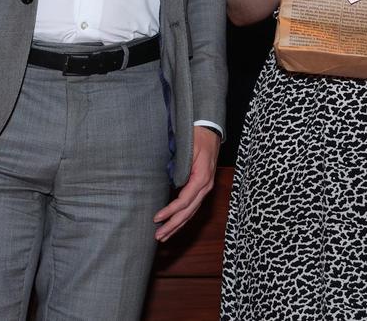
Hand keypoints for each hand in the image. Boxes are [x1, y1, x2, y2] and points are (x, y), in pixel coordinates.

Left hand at [153, 126, 220, 241]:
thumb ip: (181, 168)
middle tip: (158, 236)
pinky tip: (174, 224)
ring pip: (191, 212)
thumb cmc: (197, 138)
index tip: (156, 218)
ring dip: (177, 225)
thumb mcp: (188, 150)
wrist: (210, 130)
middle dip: (173, 225)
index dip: (170, 211)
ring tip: (164, 236)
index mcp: (202, 178)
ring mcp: (205, 188)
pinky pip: (192, 206)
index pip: (185, 201)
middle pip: (188, 211)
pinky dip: (183, 217)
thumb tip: (172, 184)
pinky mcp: (202, 187)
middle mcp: (206, 186)